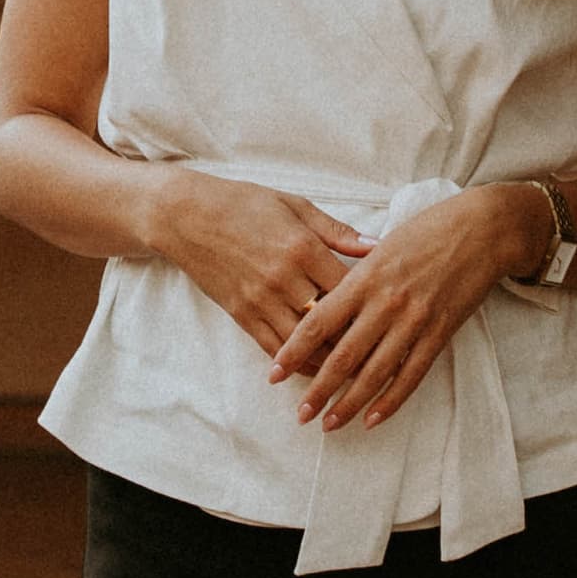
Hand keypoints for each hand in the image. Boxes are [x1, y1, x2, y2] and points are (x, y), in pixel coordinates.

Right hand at [154, 170, 370, 363]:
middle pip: (331, 321)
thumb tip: (376, 248)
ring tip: (354, 373)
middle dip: (357, 340)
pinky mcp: (241, 314)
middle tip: (382, 355)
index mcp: (302, 247)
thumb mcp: (294, 206)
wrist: (186, 217)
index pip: (349, 288)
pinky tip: (315, 372)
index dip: (372, 305)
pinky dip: (297, 364)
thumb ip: (337, 231)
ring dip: (330, 360)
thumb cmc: (243, 204)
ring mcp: (260, 300)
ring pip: (305, 344)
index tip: (390, 316)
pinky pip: (274, 348)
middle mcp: (284, 278)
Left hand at [274, 187, 550, 432]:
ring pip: (374, 372)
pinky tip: (372, 419)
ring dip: (349, 403)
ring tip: (329, 424)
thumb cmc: (427, 231)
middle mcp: (385, 302)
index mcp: (364, 278)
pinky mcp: (439, 333)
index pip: (317, 322)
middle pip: (342, 356)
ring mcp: (413, 320)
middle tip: (300, 415)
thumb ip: (353, 277)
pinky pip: (411, 375)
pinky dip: (390, 401)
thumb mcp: (381, 246)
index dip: (292, 352)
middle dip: (317, 390)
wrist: (481, 230)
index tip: (274, 374)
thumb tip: (322, 303)